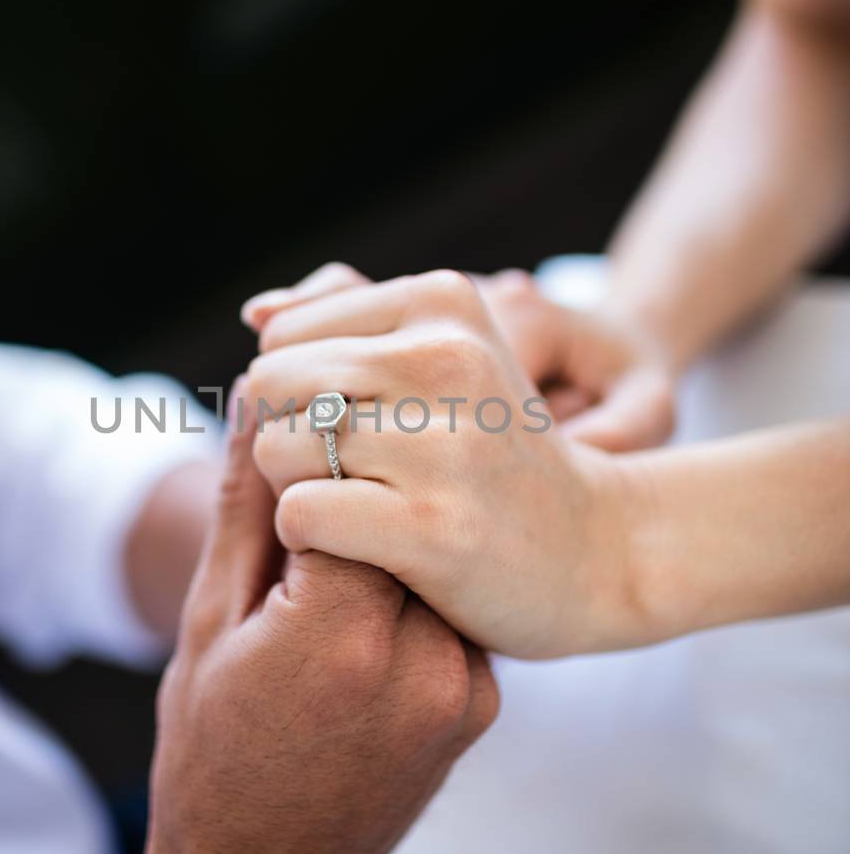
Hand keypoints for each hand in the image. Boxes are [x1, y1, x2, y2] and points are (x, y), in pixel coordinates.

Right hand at [142, 386, 498, 853]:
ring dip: (389, 535)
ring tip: (332, 563)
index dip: (316, 450)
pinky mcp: (482, 705)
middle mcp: (422, 658)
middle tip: (312, 492)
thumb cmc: (210, 752)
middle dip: (358, 486)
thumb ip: (246, 503)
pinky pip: (450, 608)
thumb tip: (259, 393)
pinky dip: (411, 592)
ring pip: (432, 552)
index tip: (288, 442)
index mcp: (340, 632)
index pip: (355, 475)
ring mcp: (463, 687)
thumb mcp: (209, 620)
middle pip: (402, 508)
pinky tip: (366, 614)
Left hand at [246, 270, 645, 657]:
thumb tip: (254, 313)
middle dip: (286, 438)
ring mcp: (446, 444)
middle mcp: (450, 357)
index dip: (295, 396)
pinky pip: (299, 512)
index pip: (282, 337)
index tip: (357, 431)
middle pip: (272, 384)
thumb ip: (349, 320)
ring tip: (362, 509)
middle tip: (346, 477)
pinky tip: (360, 549)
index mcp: (445, 302)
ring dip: (297, 492)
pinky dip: (308, 539)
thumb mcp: (442, 359)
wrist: (599, 551)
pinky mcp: (435, 525)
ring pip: (277, 448)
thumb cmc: (491, 453)